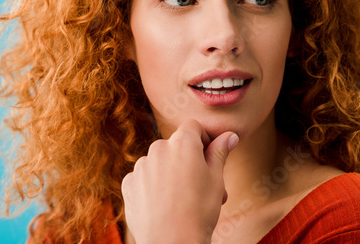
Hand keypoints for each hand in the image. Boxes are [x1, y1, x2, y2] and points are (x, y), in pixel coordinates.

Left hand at [122, 119, 238, 243]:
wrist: (172, 243)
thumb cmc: (199, 210)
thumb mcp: (216, 178)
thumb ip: (219, 152)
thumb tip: (229, 136)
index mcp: (183, 142)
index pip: (193, 127)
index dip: (203, 139)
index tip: (209, 157)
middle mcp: (158, 148)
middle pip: (176, 145)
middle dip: (188, 159)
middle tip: (203, 185)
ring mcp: (141, 166)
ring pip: (160, 162)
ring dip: (170, 173)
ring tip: (184, 199)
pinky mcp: (130, 183)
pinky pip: (145, 177)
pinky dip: (154, 186)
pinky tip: (164, 205)